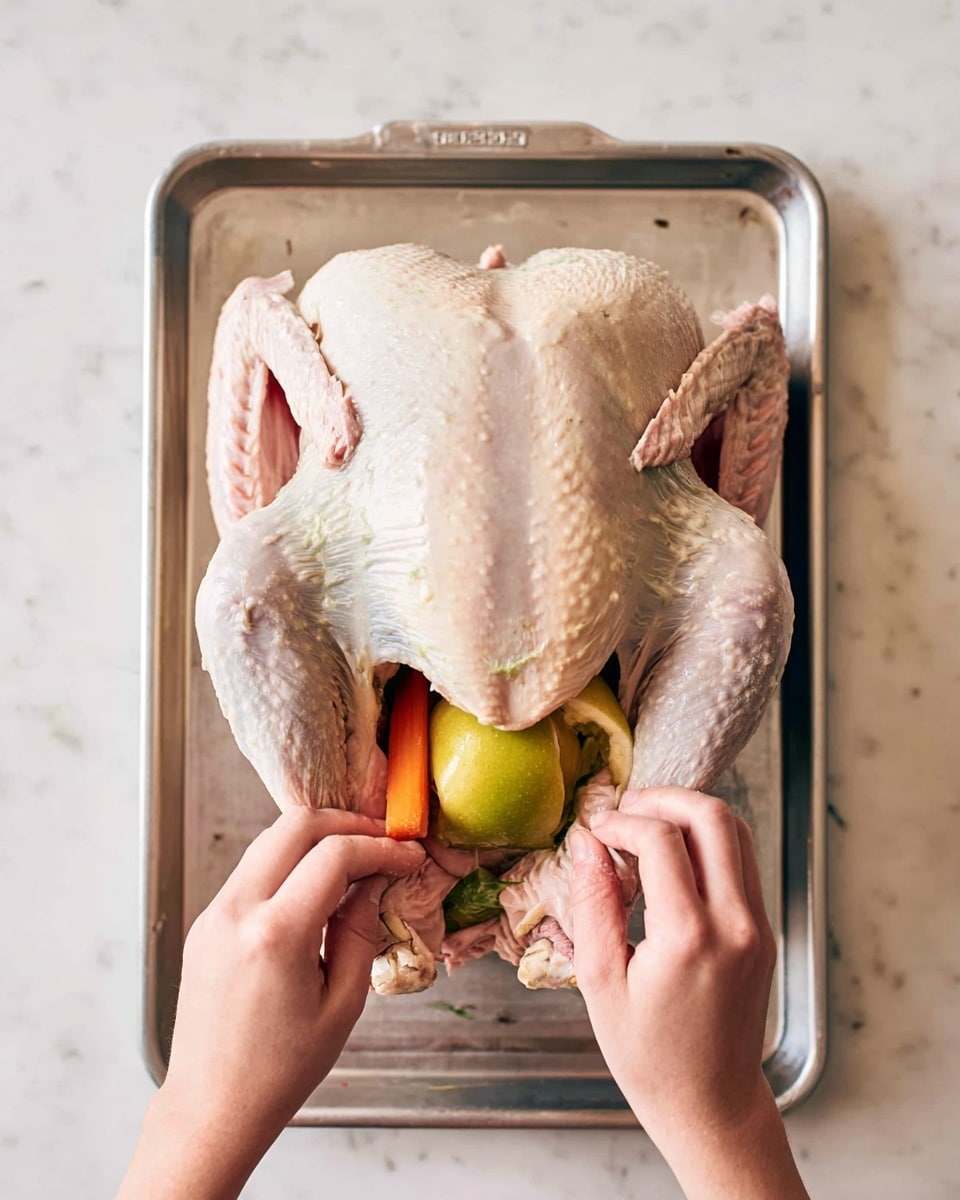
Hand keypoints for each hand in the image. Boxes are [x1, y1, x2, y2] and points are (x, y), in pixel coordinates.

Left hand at [118, 809, 424, 1199]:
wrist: (212, 1107)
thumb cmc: (280, 1071)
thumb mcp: (342, 1005)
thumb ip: (360, 932)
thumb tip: (372, 882)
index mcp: (275, 935)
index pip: (335, 855)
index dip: (380, 848)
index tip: (408, 856)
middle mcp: (237, 911)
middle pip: (295, 826)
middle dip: (347, 824)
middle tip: (382, 843)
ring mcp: (214, 913)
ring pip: (270, 841)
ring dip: (316, 840)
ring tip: (355, 862)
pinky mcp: (206, 922)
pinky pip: (253, 871)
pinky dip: (289, 863)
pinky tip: (317, 887)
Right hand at [570, 788, 807, 1199]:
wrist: (712, 1104)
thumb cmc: (649, 1056)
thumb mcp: (601, 983)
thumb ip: (594, 904)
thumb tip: (587, 845)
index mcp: (690, 937)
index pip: (662, 839)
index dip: (621, 821)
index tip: (594, 831)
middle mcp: (735, 923)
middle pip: (712, 817)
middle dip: (663, 798)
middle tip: (624, 810)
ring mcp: (757, 925)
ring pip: (736, 830)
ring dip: (688, 813)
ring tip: (645, 824)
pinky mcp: (764, 931)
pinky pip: (742, 860)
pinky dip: (706, 841)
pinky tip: (670, 855)